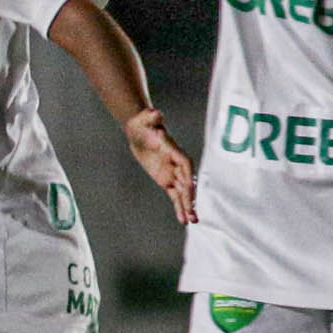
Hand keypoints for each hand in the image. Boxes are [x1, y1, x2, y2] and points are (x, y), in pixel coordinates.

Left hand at [125, 108, 196, 224]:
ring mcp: (173, 173)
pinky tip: (183, 219)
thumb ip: (151, 116)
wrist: (140, 130)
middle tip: (193, 214)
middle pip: (186, 182)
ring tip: (191, 221)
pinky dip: (178, 207)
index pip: (184, 164)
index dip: (187, 176)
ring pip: (182, 192)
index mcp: (174, 150)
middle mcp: (177, 163)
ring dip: (187, 206)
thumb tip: (156, 112)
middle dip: (189, 198)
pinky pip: (175, 195)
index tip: (189, 188)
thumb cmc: (143, 123)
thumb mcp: (144, 119)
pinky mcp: (167, 180)